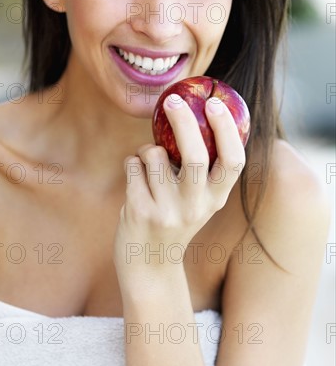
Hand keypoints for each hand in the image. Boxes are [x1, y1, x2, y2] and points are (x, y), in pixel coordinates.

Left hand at [113, 94, 245, 283]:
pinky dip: (131, 163)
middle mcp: (196, 206)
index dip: (226, 129)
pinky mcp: (140, 211)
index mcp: (216, 199)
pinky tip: (135, 183)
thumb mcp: (198, 201)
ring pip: (153, 153)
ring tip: (147, 168)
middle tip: (172, 100)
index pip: (234, 161)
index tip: (214, 104)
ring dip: (146, 150)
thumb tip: (196, 116)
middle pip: (194, 154)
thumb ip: (202, 171)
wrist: (148, 265)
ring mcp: (167, 211)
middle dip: (183, 120)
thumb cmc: (173, 220)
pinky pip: (132, 164)